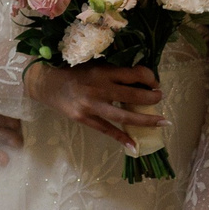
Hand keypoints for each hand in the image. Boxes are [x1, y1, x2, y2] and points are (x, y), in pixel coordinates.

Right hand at [26, 61, 163, 150]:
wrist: (46, 83)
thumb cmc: (72, 71)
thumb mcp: (94, 63)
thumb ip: (113, 70)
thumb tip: (139, 77)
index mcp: (103, 71)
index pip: (134, 74)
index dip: (149, 78)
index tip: (154, 82)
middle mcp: (99, 88)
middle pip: (133, 95)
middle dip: (152, 98)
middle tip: (160, 98)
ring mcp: (92, 106)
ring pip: (124, 115)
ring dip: (145, 120)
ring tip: (162, 122)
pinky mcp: (84, 119)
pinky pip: (107, 130)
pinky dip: (121, 138)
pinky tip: (134, 145)